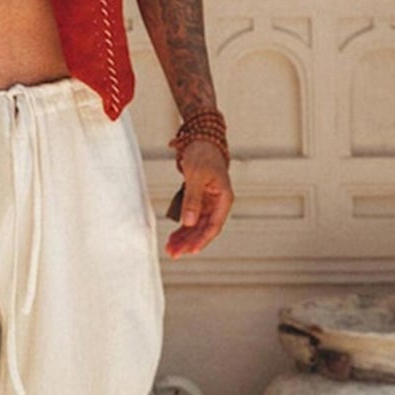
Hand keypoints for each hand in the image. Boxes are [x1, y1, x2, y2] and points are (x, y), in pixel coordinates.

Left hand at [165, 141, 233, 258]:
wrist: (201, 141)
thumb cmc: (203, 155)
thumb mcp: (196, 176)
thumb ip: (193, 199)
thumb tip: (190, 221)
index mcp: (224, 198)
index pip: (214, 226)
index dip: (202, 239)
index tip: (190, 250)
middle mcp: (218, 204)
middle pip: (205, 229)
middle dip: (190, 242)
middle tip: (174, 253)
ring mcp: (209, 203)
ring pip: (197, 227)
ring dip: (185, 238)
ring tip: (171, 249)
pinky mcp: (200, 201)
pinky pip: (192, 219)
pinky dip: (183, 228)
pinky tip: (174, 237)